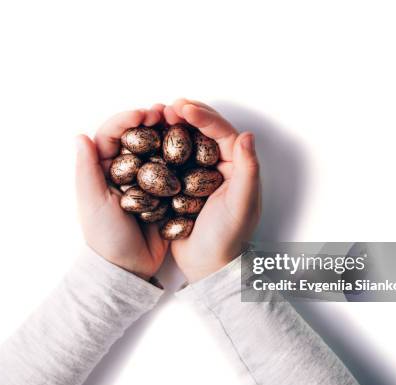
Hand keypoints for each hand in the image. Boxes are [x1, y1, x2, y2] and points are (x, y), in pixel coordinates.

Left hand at [75, 106, 168, 278]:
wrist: (129, 268)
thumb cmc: (106, 237)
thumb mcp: (92, 203)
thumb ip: (86, 170)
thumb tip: (80, 135)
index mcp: (103, 169)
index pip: (112, 134)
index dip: (127, 119)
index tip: (145, 114)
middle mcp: (125, 170)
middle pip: (138, 136)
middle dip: (152, 121)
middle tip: (167, 112)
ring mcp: (146, 180)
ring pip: (157, 148)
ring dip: (168, 134)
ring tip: (182, 123)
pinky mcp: (164, 192)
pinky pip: (173, 167)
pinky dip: (181, 154)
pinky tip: (193, 146)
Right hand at [165, 99, 261, 281]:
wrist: (208, 267)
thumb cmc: (228, 239)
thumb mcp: (241, 205)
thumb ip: (247, 170)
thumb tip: (247, 135)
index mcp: (237, 166)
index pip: (222, 133)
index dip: (204, 116)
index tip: (183, 107)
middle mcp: (219, 166)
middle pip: (203, 131)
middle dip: (187, 115)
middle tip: (168, 106)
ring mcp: (199, 174)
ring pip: (186, 141)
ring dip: (172, 127)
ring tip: (156, 117)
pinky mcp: (181, 184)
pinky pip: (171, 158)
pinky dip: (160, 146)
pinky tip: (148, 139)